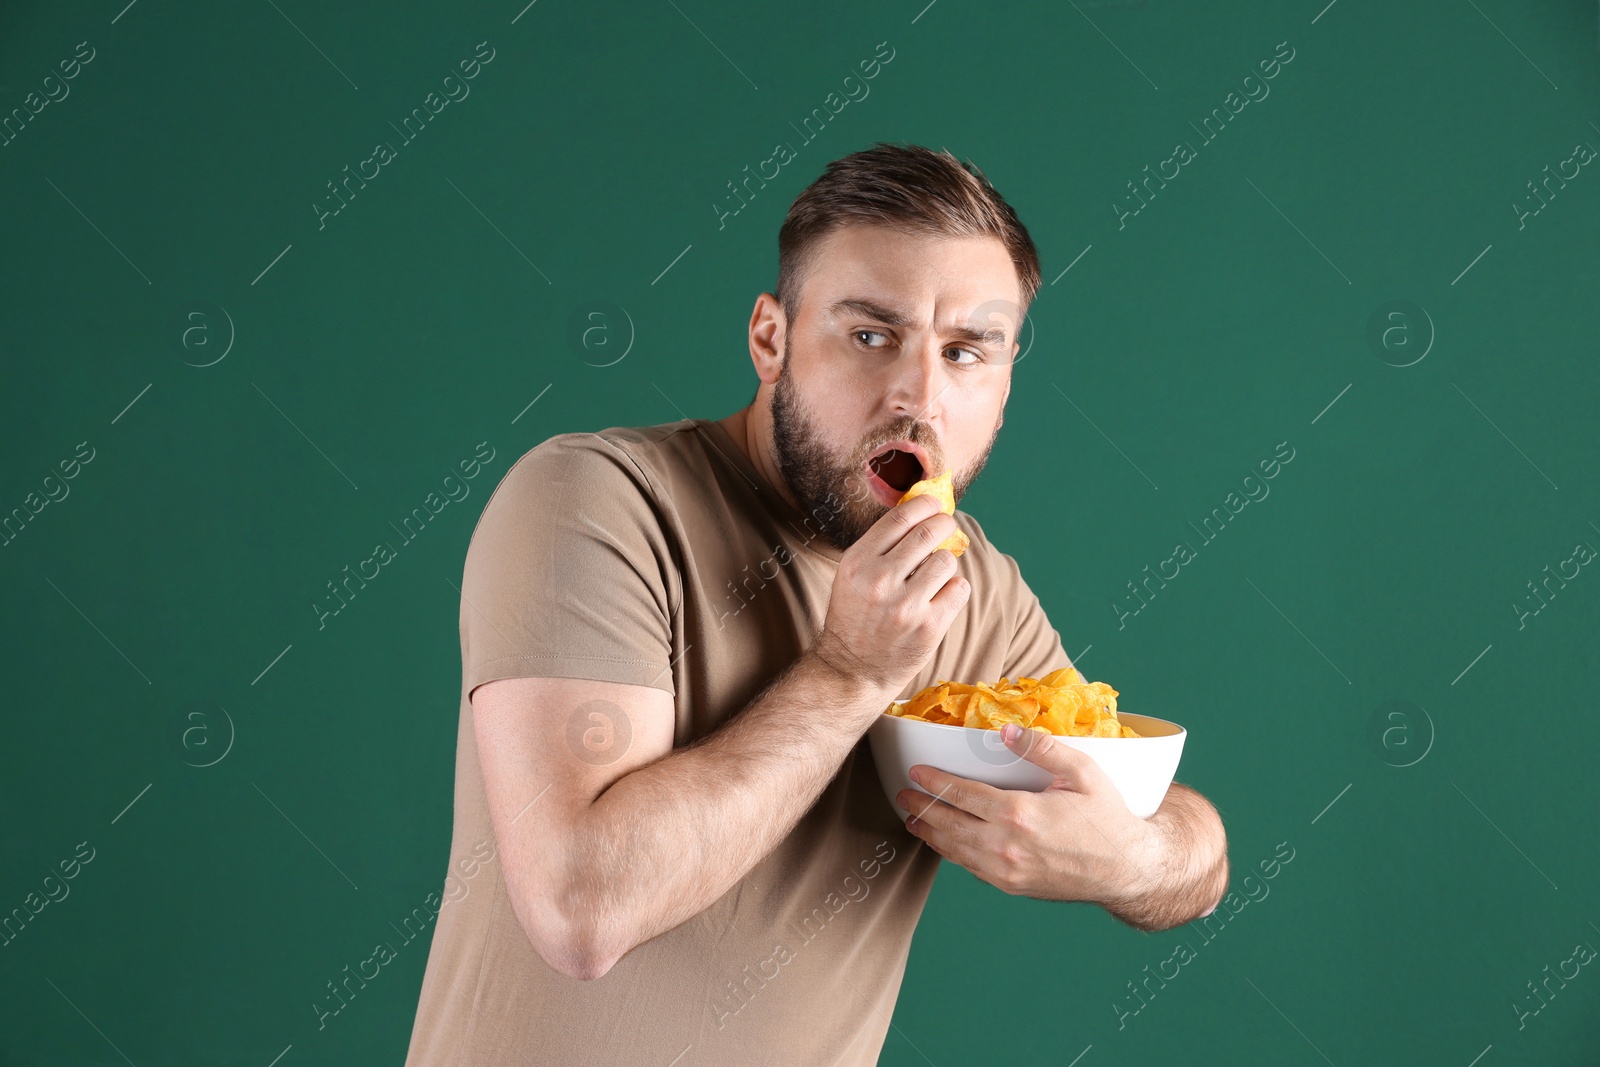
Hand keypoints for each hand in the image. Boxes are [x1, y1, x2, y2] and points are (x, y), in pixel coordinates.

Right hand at [812, 491, 970, 702]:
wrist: (852, 670)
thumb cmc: (856, 616)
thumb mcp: (853, 576)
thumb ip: (881, 546)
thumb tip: (921, 510)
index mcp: (858, 562)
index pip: (900, 517)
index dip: (924, 504)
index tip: (934, 504)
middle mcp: (880, 580)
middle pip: (929, 533)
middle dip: (944, 523)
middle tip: (947, 526)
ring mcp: (906, 605)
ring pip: (947, 560)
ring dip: (946, 562)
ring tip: (935, 573)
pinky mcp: (929, 627)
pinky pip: (960, 589)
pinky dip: (955, 588)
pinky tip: (942, 595)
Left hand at [895, 723, 1160, 905]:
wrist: (1128, 869)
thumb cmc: (1109, 817)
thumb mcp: (1083, 772)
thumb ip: (1042, 748)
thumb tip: (1004, 730)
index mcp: (1020, 814)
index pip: (962, 794)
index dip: (935, 781)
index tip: (917, 772)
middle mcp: (1007, 846)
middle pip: (949, 824)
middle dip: (922, 808)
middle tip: (903, 795)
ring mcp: (1007, 871)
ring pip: (955, 851)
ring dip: (930, 833)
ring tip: (913, 820)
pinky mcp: (1013, 887)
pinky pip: (971, 868)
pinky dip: (952, 853)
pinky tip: (945, 842)